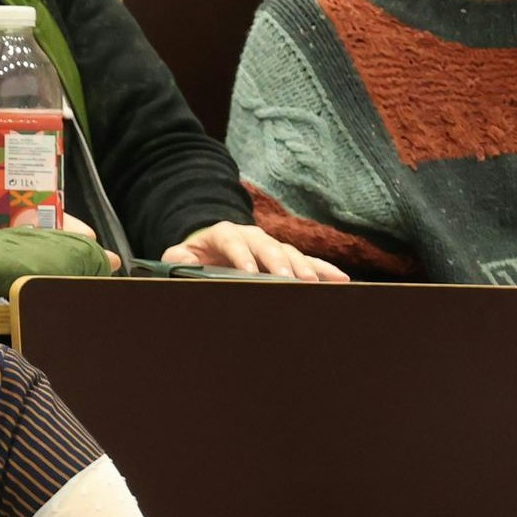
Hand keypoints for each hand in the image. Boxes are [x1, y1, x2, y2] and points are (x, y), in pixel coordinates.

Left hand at [163, 220, 347, 282]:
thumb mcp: (180, 254)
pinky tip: (340, 280)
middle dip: (279, 262)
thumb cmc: (196, 254)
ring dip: (304, 268)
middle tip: (291, 279)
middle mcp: (251, 236)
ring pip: (290, 253)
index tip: (249, 271)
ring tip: (314, 284)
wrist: (209, 246)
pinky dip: (323, 270)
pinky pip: (308, 262)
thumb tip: (180, 263)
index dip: (241, 255)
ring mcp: (271, 245)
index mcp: (223, 233)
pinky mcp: (287, 257)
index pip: (232, 240)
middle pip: (267, 246)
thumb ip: (177, 258)